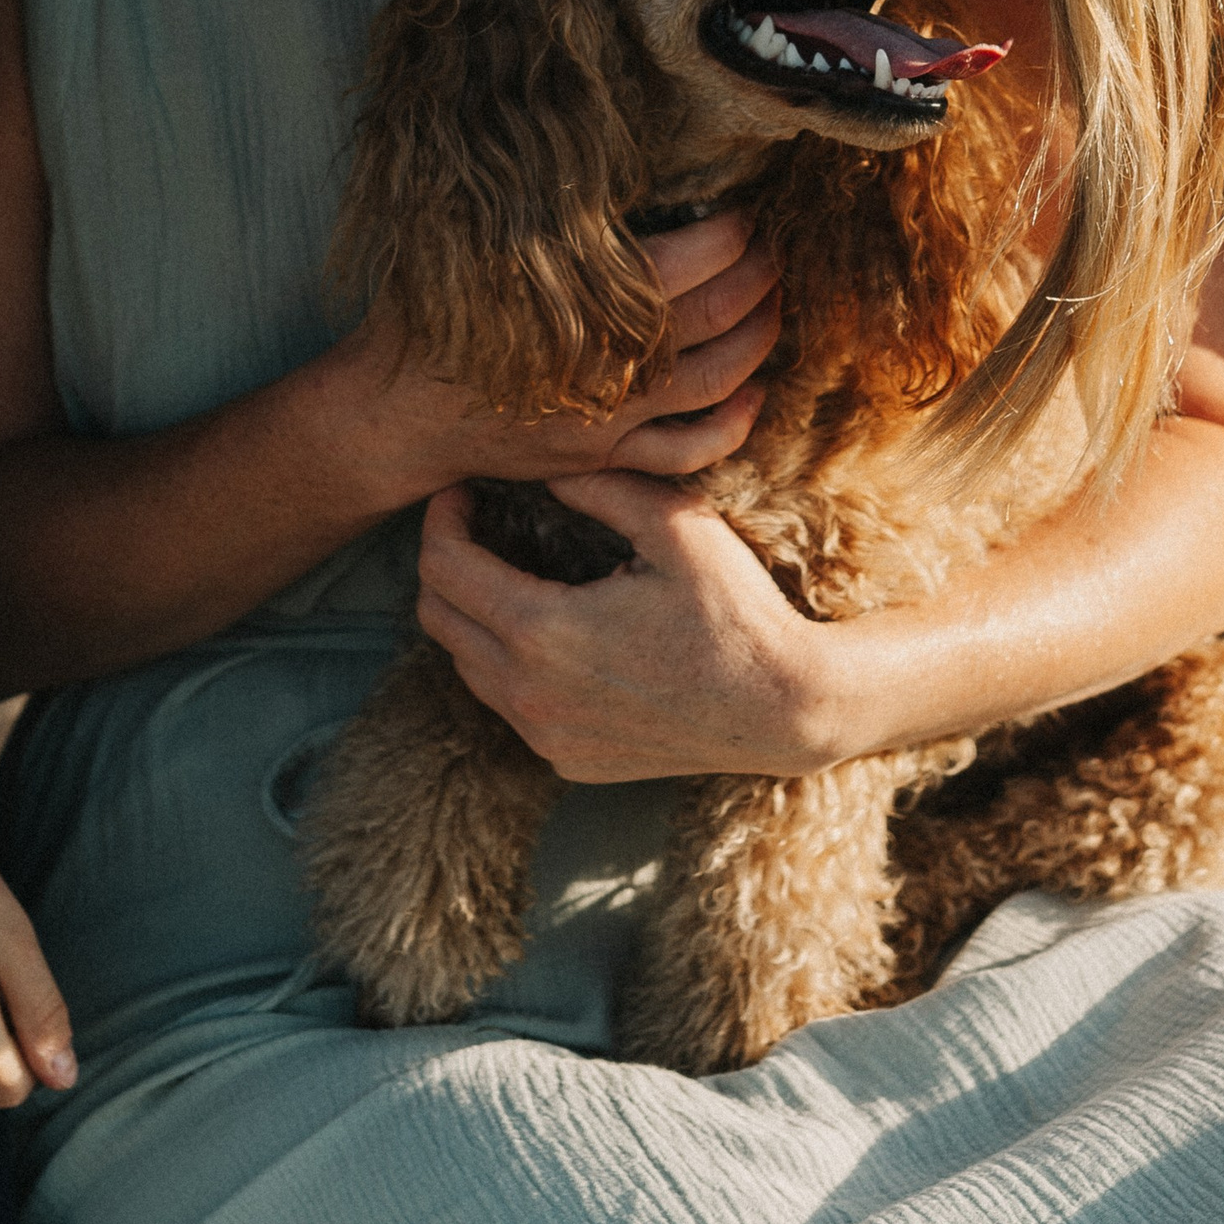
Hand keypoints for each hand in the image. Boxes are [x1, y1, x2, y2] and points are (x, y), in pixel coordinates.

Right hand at [345, 208, 781, 508]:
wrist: (394, 413)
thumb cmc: (428, 313)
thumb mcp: (473, 240)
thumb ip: (540, 207)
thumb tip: (594, 154)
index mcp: (583, 302)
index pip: (691, 263)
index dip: (731, 234)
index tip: (743, 210)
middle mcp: (609, 365)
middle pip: (717, 319)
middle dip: (758, 278)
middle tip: (772, 247)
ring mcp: (611, 421)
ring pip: (717, 385)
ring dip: (758, 340)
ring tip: (772, 304)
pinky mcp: (603, 457)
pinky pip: (688, 452)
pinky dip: (732, 424)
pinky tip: (753, 393)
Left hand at [415, 470, 839, 780]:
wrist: (785, 710)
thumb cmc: (736, 610)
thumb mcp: (674, 524)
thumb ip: (598, 483)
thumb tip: (541, 461)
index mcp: (543, 633)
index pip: (443, 568)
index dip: (441, 518)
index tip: (461, 489)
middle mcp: (530, 697)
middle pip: (438, 619)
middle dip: (444, 561)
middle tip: (475, 522)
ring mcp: (548, 738)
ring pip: (466, 666)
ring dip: (472, 612)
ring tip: (507, 567)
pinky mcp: (570, 762)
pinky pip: (508, 705)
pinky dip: (506, 661)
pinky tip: (548, 627)